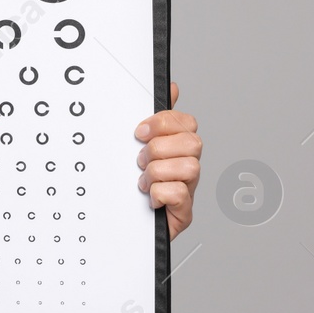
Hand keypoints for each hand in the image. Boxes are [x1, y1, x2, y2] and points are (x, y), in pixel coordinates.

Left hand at [136, 81, 201, 239]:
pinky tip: (149, 198)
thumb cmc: (129, 184)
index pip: (186, 122)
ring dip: (158, 172)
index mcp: (175, 147)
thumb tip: (172, 87)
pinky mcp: (183, 212)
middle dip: (159, 149)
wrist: (120, 226)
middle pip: (193, 142)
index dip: (163, 123)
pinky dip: (159, 193)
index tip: (139, 131)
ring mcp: (187, 188)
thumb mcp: (133, 146)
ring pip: (190, 166)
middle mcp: (186, 166)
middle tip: (140, 160)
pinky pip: (181, 193)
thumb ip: (153, 119)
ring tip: (142, 181)